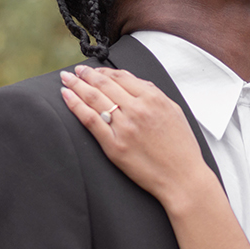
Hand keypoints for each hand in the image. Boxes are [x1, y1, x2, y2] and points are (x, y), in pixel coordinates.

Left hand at [60, 65, 209, 207]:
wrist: (182, 178)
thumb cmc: (181, 149)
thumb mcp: (174, 112)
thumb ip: (155, 95)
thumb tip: (135, 83)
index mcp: (153, 99)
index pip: (122, 76)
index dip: (104, 70)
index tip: (95, 70)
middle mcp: (137, 109)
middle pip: (104, 84)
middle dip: (86, 74)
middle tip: (76, 70)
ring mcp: (124, 127)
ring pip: (94, 98)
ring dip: (77, 85)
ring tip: (66, 79)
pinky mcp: (114, 145)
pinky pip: (90, 119)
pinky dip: (76, 105)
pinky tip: (67, 96)